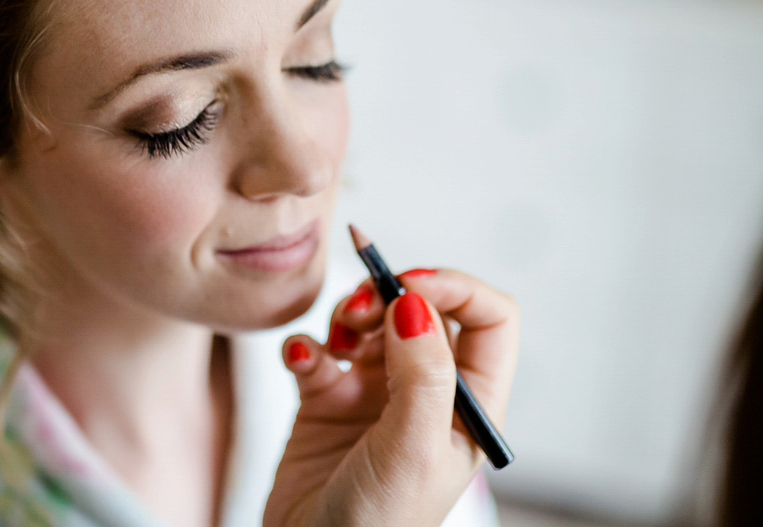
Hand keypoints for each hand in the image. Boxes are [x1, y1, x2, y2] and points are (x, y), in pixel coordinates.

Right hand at [263, 262, 517, 526]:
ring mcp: (375, 393)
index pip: (488, 320)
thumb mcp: (415, 448)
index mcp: (469, 405)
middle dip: (390, 296)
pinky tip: (301, 359)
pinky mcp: (328, 398)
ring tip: (334, 340)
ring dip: (347, 315)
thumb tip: (417, 303)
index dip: (454, 289)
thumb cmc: (379, 524)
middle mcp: (427, 393)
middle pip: (423, 310)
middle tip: (360, 311)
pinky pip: (320, 348)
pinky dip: (307, 344)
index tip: (408, 286)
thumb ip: (423, 374)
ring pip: (370, 321)